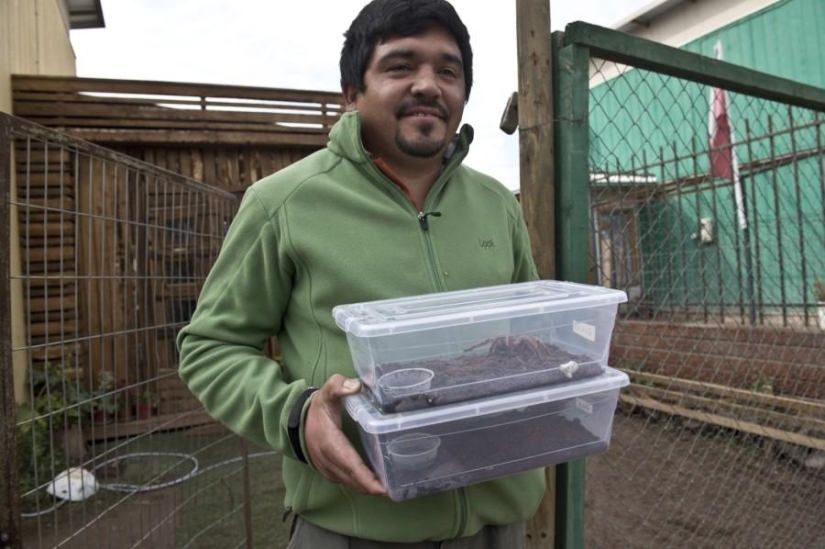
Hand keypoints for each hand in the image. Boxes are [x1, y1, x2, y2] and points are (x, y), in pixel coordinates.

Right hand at [303, 374, 386, 495]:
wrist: (296, 422)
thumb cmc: (316, 408)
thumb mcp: (326, 392)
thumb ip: (339, 386)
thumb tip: (356, 385)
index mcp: (330, 442)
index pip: (350, 464)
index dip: (366, 478)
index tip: (382, 489)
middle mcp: (328, 460)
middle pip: (353, 479)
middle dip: (373, 487)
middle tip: (395, 490)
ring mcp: (327, 469)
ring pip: (350, 483)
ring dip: (367, 488)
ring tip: (389, 488)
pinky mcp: (328, 472)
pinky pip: (346, 481)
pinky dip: (360, 484)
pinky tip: (374, 483)